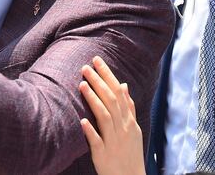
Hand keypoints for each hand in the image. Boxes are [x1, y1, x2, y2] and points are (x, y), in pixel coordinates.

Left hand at [79, 56, 145, 174]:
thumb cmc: (128, 151)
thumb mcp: (132, 128)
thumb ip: (128, 107)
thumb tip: (124, 85)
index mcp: (129, 121)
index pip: (119, 93)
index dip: (108, 76)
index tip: (97, 60)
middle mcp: (123, 128)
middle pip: (112, 101)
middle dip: (99, 82)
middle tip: (85, 66)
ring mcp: (114, 141)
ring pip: (105, 117)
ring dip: (93, 100)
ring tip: (81, 85)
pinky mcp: (103, 154)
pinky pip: (97, 141)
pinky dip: (91, 130)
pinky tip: (82, 120)